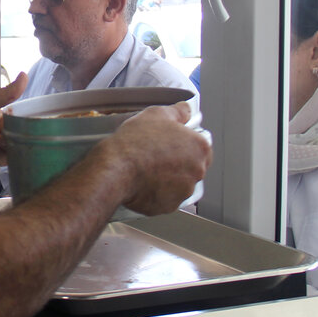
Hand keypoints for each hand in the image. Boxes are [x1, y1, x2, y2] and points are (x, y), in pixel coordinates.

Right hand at [96, 102, 211, 214]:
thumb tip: (185, 110)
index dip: (185, 144)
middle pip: (191, 166)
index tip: (172, 143)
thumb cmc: (136, 144)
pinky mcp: (168, 206)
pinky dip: (157, 192)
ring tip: (147, 169)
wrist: (116, 170)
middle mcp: (196, 172)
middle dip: (177, 162)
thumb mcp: (156, 114)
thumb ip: (177, 111)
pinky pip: (165, 198)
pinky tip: (143, 182)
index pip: (202, 147)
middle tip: (156, 155)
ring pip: (179, 184)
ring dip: (167, 178)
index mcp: (200, 148)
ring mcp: (183, 191)